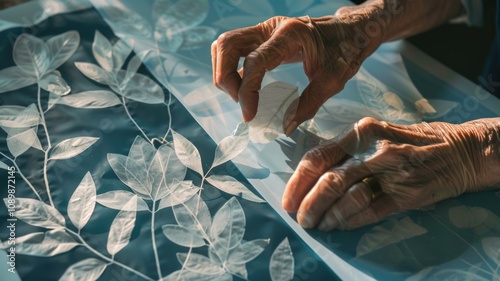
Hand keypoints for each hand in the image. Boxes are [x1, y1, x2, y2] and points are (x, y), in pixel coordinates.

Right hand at [211, 9, 381, 132]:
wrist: (351, 31)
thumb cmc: (346, 51)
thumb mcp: (334, 80)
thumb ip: (309, 103)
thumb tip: (285, 127)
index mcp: (290, 34)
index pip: (254, 61)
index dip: (246, 91)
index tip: (249, 116)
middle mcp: (271, 27)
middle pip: (227, 45)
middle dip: (225, 78)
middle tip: (241, 102)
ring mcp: (264, 30)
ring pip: (225, 46)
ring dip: (224, 72)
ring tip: (242, 96)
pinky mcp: (262, 38)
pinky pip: (235, 50)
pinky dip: (232, 70)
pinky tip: (245, 89)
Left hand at [283, 117, 499, 230]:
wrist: (457, 150)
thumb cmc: (406, 141)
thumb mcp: (373, 134)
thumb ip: (344, 151)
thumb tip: (309, 175)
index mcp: (359, 132)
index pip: (318, 157)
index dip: (297, 182)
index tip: (288, 201)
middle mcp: (373, 150)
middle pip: (329, 180)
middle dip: (309, 204)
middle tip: (302, 219)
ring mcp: (391, 173)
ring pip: (349, 198)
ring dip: (329, 216)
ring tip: (320, 225)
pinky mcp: (407, 194)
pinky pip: (371, 211)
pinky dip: (351, 221)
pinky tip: (341, 226)